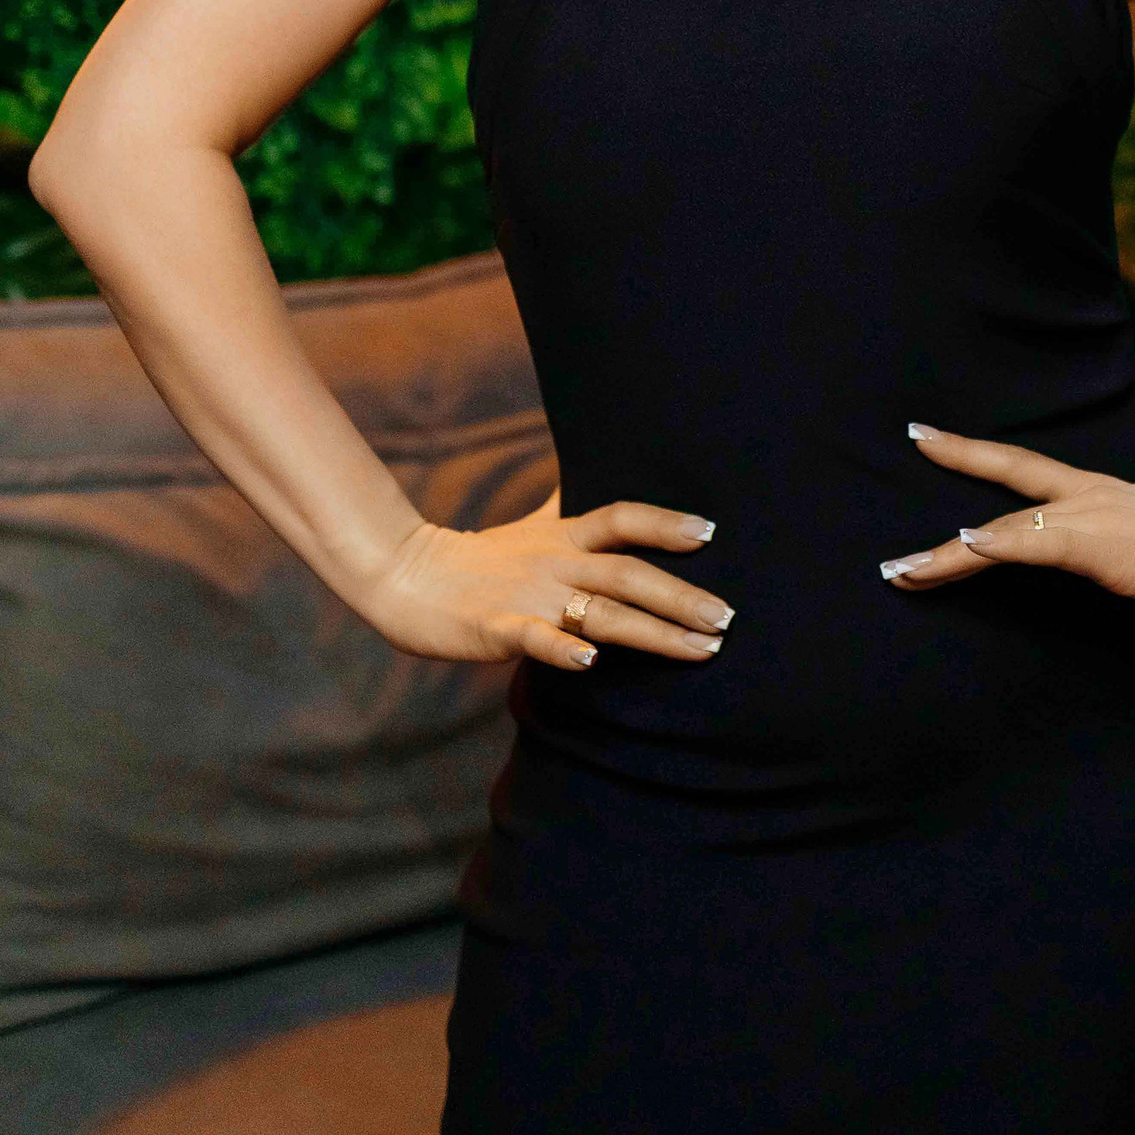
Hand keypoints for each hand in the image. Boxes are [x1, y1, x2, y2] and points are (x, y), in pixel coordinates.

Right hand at [363, 495, 734, 672]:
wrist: (407, 577)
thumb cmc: (478, 557)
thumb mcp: (532, 525)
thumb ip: (570, 507)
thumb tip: (596, 473)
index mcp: (563, 537)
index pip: (623, 518)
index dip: (666, 523)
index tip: (710, 533)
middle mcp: (554, 563)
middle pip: (628, 573)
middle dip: (683, 596)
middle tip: (727, 619)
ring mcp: (528, 597)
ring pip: (601, 612)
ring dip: (654, 631)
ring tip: (698, 648)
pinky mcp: (497, 629)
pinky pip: (536, 639)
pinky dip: (565, 648)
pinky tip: (593, 661)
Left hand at [879, 415, 1134, 629]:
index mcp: (1096, 490)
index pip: (1021, 467)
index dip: (973, 451)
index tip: (926, 435)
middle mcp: (1087, 496)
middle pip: (1007, 475)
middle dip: (956, 458)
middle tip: (912, 437)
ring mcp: (1093, 518)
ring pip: (1006, 529)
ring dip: (948, 553)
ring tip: (902, 569)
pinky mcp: (1102, 548)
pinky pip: (1039, 543)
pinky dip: (999, 542)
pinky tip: (967, 541)